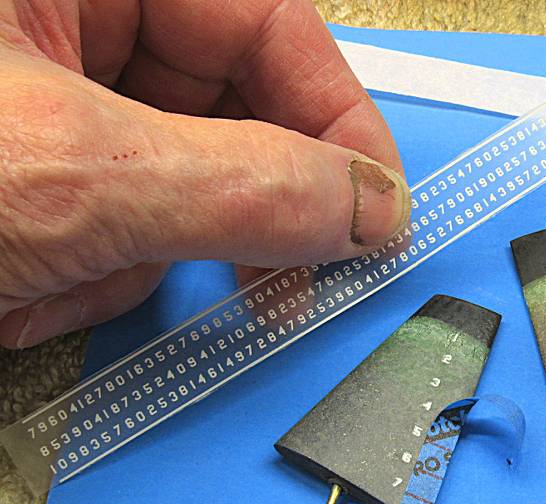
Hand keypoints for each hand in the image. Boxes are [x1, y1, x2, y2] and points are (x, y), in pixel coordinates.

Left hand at [0, 0, 408, 348]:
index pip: (263, 19)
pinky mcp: (31, 185)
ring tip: (76, 280)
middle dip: (239, 208)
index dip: (335, 111)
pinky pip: (116, 225)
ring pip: (175, 182)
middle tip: (281, 274)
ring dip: (139, 257)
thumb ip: (247, 187)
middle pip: (227, 108)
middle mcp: (65, 28)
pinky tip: (30, 296)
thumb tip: (367, 205)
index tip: (374, 201)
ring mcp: (43, 110)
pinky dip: (89, 277)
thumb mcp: (81, 177)